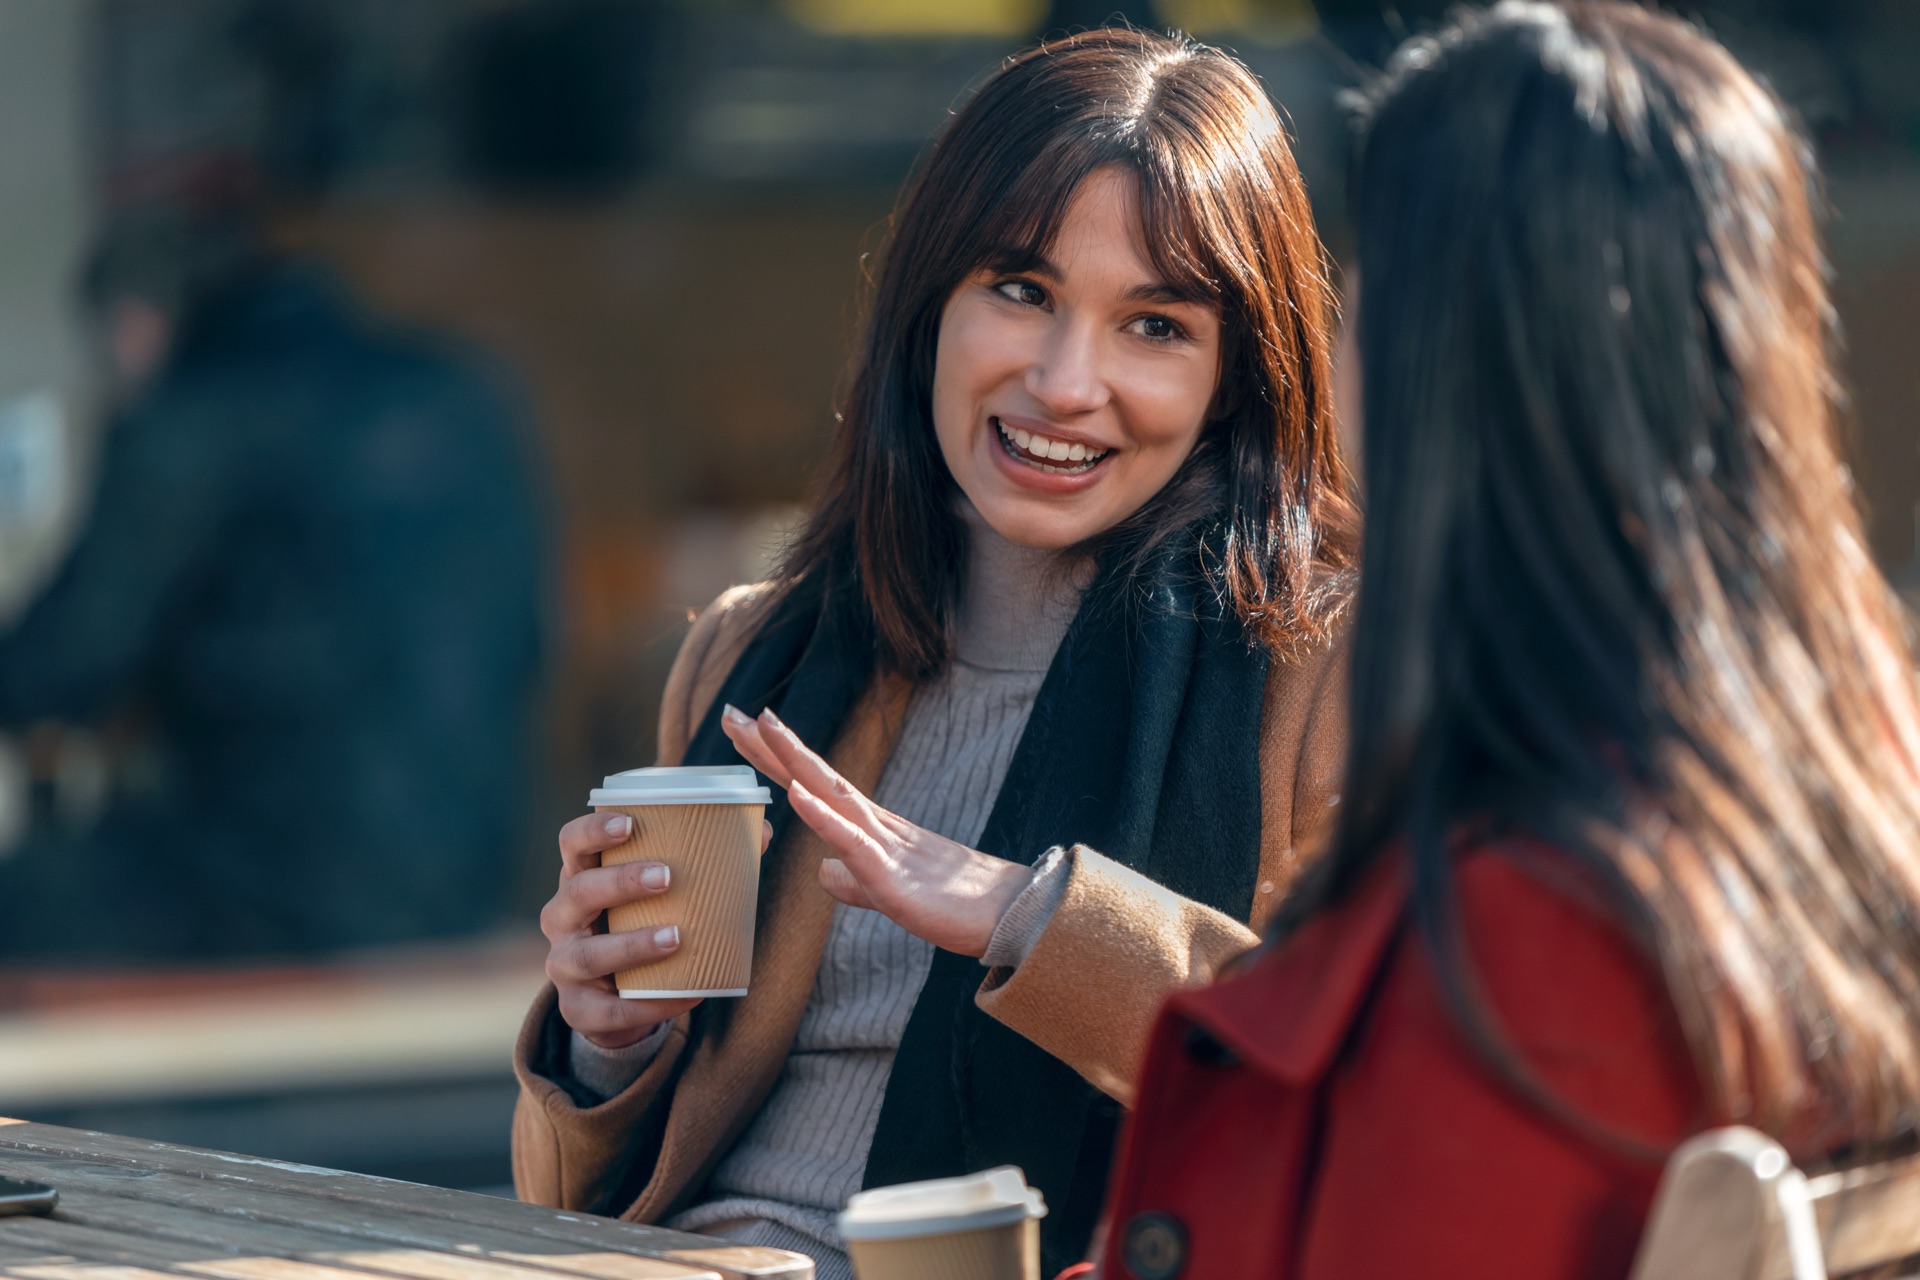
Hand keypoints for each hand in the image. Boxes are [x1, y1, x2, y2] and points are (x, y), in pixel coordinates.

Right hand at [541, 808, 772, 1048]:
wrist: (616, 1001)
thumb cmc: (640, 925)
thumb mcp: (657, 895)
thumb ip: (705, 861)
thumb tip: (763, 832)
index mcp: (580, 878)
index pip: (571, 843)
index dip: (593, 830)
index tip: (630, 823)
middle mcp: (562, 918)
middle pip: (579, 892)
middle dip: (620, 882)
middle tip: (668, 876)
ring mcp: (565, 966)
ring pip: (589, 954)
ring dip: (632, 944)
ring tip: (676, 936)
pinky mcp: (579, 1010)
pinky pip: (612, 1011)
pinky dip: (651, 1004)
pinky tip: (687, 994)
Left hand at [721, 704, 1032, 956]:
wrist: (1006, 917)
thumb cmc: (954, 904)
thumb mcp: (888, 892)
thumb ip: (853, 881)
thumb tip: (823, 873)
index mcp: (870, 828)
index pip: (813, 784)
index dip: (777, 757)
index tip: (745, 729)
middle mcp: (873, 824)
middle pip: (812, 775)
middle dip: (769, 745)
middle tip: (729, 712)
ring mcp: (882, 844)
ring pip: (828, 792)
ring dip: (792, 759)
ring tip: (760, 727)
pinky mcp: (890, 874)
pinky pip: (850, 839)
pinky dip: (820, 814)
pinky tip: (794, 793)